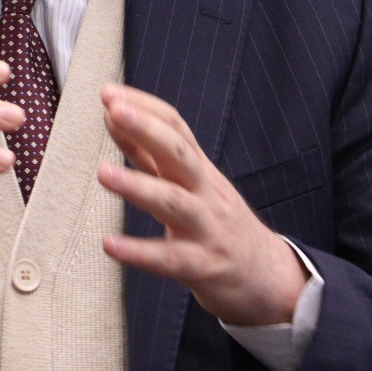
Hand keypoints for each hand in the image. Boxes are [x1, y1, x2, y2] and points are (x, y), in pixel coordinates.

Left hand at [97, 84, 307, 326]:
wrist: (268, 277)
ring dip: (137, 186)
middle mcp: (206, 192)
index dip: (144, 108)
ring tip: (102, 173)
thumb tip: (113, 118)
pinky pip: (169, 258)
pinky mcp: (202, 266)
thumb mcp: (191, 186)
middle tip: (114, 110)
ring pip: (174, 202)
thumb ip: (150, 156)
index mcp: (200, 170)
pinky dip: (138, 251)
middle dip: (147, 129)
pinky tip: (109, 245)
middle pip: (180, 153)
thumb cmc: (219, 224)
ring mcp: (206, 228)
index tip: (109, 93)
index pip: (176, 127)